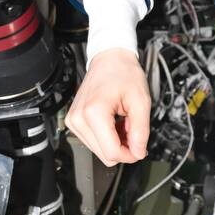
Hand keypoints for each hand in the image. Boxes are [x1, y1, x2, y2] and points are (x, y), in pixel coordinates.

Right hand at [65, 48, 150, 165]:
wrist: (110, 59)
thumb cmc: (124, 73)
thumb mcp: (141, 101)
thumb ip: (141, 130)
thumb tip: (138, 152)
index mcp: (93, 112)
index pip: (111, 152)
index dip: (130, 154)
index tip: (140, 147)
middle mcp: (78, 119)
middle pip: (104, 155)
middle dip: (123, 147)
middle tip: (134, 129)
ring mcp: (74, 121)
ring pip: (99, 151)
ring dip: (115, 141)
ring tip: (123, 122)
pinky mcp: (74, 122)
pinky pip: (93, 141)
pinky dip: (107, 136)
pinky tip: (114, 122)